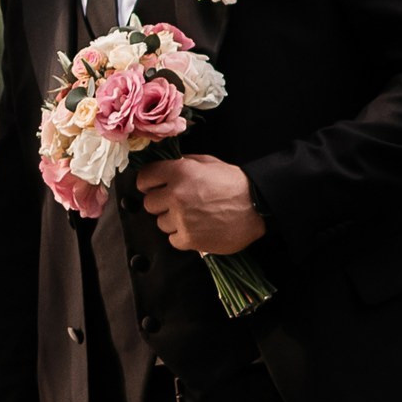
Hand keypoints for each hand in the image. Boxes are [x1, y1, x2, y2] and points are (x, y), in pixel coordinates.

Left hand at [134, 154, 264, 255]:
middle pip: (149, 203)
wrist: (257, 206)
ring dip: (172, 220)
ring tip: (193, 216)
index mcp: (179, 172)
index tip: (154, 187)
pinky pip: (172, 239)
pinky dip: (182, 236)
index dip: (148, 183)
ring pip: (160, 223)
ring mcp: (182, 218)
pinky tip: (197, 228)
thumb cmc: (234, 183)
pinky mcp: (189, 239)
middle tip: (178, 203)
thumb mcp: (208, 163)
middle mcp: (176, 195)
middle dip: (161, 203)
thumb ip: (183, 163)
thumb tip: (165, 167)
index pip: (144, 178)